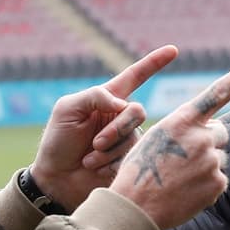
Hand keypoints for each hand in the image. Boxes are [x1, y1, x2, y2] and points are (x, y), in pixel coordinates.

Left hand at [31, 45, 177, 210]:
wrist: (55, 180)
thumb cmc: (58, 142)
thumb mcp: (67, 109)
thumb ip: (95, 95)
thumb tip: (123, 103)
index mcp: (107, 99)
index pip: (135, 76)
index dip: (154, 63)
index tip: (173, 50)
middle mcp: (121, 117)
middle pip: (137, 112)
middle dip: (116, 129)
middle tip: (95, 143)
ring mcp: (127, 140)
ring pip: (134, 138)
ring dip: (109, 150)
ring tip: (89, 159)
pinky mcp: (130, 161)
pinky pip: (133, 158)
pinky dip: (112, 164)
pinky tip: (96, 169)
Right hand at [111, 58, 229, 229]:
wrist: (136, 208)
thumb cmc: (140, 171)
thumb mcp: (156, 139)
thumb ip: (186, 130)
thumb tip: (215, 133)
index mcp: (182, 120)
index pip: (217, 92)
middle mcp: (201, 137)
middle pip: (219, 132)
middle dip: (209, 142)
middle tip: (184, 159)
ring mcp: (211, 161)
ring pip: (218, 158)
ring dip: (205, 166)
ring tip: (179, 179)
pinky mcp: (218, 183)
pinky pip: (219, 179)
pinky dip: (206, 185)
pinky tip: (186, 192)